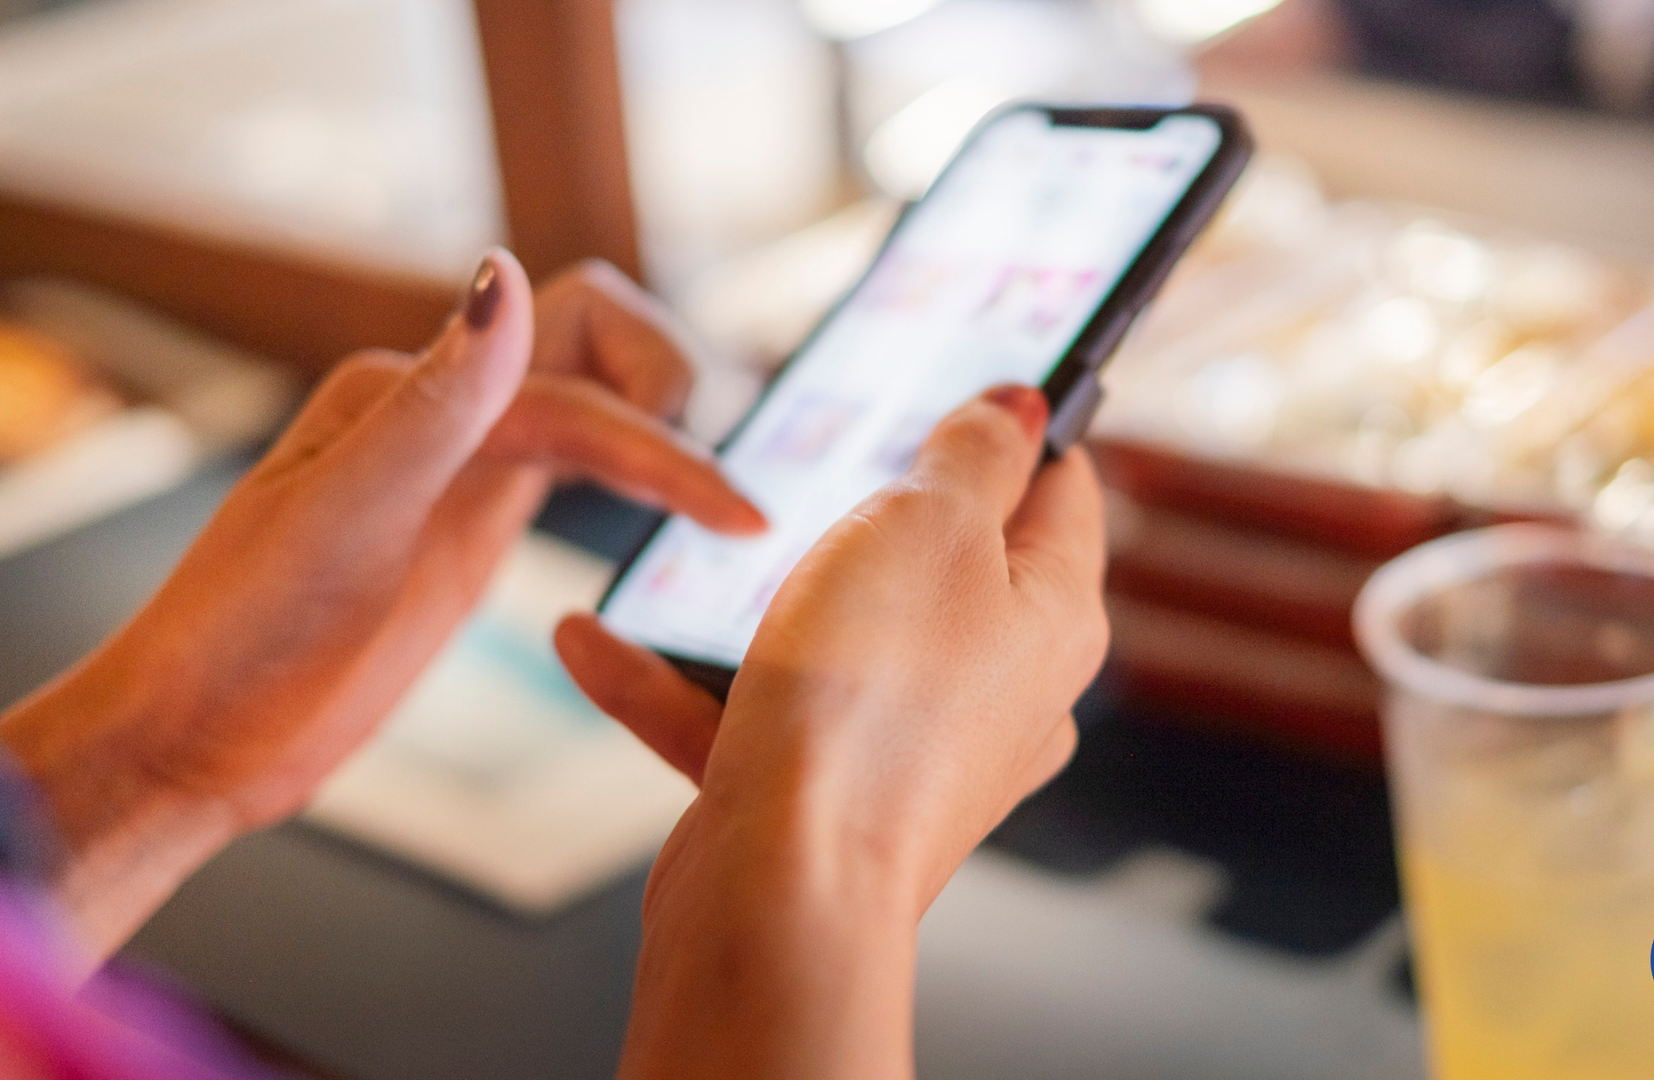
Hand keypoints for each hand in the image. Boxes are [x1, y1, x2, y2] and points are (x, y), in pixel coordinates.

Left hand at [0, 252, 762, 956]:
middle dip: (675, 388)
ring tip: (734, 509)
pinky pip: (579, 467)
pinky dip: (641, 479)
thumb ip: (436, 402)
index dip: (666, 447)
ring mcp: (464, 469)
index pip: (577, 388)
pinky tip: (677, 528)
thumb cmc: (238, 636)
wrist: (187, 740)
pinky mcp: (474, 526)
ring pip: (597, 401)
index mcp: (407, 391)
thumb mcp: (339, 515)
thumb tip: (504, 273)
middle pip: (597, 342)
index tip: (738, 515)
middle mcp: (444, 412)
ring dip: (667, 432)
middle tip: (729, 494)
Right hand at [556, 385, 1108, 1079]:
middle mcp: (1001, 690)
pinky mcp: (829, 797)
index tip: (960, 382)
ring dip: (749, 598)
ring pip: (837, 640)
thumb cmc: (867, 700)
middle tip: (816, 447)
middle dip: (875, 505)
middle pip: (951, 563)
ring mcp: (916, 750)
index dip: (1017, 427)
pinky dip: (678, 682)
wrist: (782, 892)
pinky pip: (752, 718)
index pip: (1063, 493)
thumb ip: (974, 456)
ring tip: (684, 546)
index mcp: (1052, 616)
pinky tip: (590, 641)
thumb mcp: (927, 524)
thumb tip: (1020, 407)